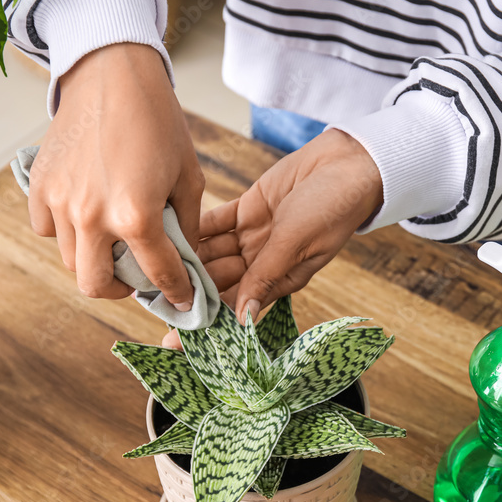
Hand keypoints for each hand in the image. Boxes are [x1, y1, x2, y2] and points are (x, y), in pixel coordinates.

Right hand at [28, 43, 203, 304]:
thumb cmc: (158, 122)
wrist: (112, 75)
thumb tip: (185, 261)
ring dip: (94, 258)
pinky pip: (47, 229)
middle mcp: (91, 217)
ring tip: (113, 240)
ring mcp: (60, 202)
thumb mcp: (188, 177)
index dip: (175, 291)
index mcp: (135, 216)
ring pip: (70, 259)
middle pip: (95, 285)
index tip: (182, 299)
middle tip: (137, 277)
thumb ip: (185, 227)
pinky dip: (65, 231)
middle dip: (121, 289)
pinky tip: (86, 213)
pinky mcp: (39, 186)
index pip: (157, 274)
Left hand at [160, 129, 381, 348]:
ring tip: (154, 264)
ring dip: (186, 259)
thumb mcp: (298, 243)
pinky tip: (169, 231)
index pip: (237, 307)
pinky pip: (215, 222)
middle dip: (189, 290)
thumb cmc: (334, 208)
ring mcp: (253, 236)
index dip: (208, 321)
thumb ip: (266, 277)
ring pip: (211, 253)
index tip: (176, 337)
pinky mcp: (247, 208)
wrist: (348, 163)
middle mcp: (262, 262)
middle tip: (153, 297)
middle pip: (218, 282)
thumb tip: (244, 319)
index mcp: (279, 279)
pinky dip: (194, 227)